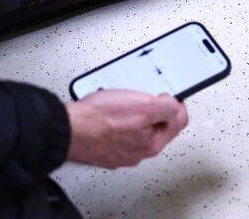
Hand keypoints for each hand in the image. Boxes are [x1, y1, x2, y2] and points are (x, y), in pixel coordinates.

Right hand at [66, 89, 188, 168]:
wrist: (69, 129)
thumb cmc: (99, 119)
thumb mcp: (143, 106)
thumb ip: (166, 107)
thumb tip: (175, 105)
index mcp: (152, 143)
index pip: (179, 122)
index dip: (176, 103)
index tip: (167, 96)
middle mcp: (139, 152)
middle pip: (159, 127)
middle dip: (154, 111)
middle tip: (142, 98)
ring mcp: (122, 152)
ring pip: (139, 131)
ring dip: (135, 116)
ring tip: (123, 104)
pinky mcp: (106, 149)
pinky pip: (120, 133)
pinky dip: (118, 122)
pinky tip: (109, 114)